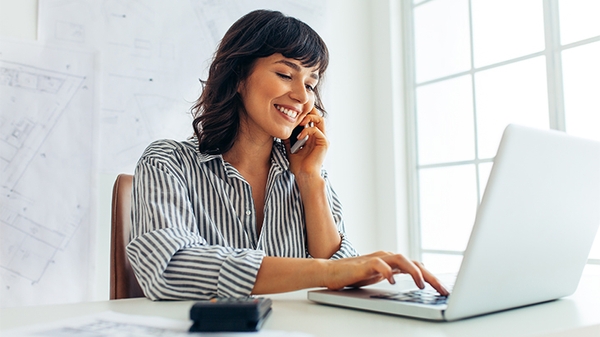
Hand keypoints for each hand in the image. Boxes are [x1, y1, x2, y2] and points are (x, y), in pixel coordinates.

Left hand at [284, 107, 327, 178]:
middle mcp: (320, 136)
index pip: (312, 119)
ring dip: (309, 118)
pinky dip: (306, 130)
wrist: (304, 176)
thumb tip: (281, 131)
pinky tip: (299, 136)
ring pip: (320, 119)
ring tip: (299, 123)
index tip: (294, 112)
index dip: (305, 113)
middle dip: (309, 111)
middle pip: (318, 115)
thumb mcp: (291, 149)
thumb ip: (289, 139)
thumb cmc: (299, 166)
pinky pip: (316, 130)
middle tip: (297, 112)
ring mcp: (323, 139)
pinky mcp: (324, 143)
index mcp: (313, 137)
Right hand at [323, 252, 448, 295]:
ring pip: (400, 260)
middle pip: (414, 262)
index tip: (444, 290)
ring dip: (413, 271)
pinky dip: (387, 272)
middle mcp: (387, 256)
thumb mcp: (380, 276)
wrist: (331, 272)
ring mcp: (376, 259)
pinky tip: (392, 281)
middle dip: (430, 276)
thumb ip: (396, 273)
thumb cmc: (354, 274)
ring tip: (421, 284)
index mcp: (392, 261)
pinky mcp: (364, 263)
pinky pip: (379, 265)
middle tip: (442, 289)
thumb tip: (416, 276)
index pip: (417, 266)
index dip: (432, 276)